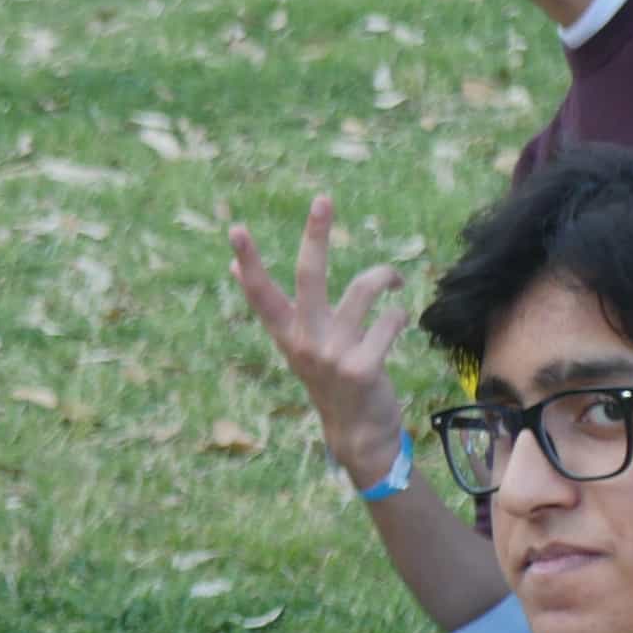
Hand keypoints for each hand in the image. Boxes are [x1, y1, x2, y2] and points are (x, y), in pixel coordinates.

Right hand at [227, 192, 411, 483]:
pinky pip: (391, 320)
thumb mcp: (297, 345)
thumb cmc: (330, 380)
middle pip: (309, 276)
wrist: (358, 434)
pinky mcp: (364, 367)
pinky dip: (400, 316)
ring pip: (364, 289)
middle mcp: (306, 341)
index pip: (261, 293)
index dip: (248, 260)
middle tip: (323, 198)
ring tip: (393, 280)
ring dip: (385, 277)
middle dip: (316, 234)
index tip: (235, 230)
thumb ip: (275, 309)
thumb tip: (232, 269)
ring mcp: (334, 354)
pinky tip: (400, 323)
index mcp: (288, 334)